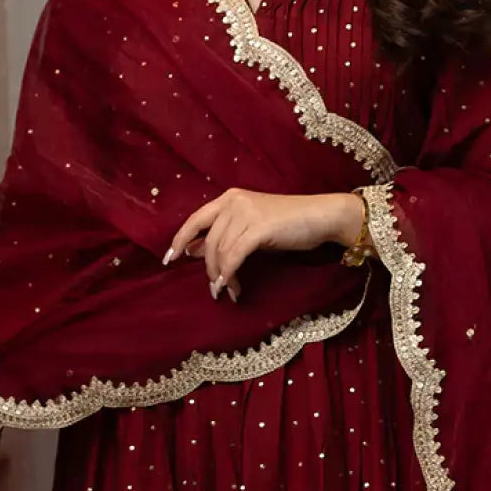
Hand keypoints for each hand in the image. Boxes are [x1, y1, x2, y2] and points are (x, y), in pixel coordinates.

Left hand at [165, 189, 362, 300]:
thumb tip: (193, 251)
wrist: (321, 216)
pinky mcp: (259, 228)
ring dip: (221, 276)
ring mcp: (246, 213)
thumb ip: (224, 236)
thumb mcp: (250, 227)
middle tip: (214, 289)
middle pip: (208, 241)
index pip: (195, 220)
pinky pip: (235, 256)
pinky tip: (232, 287)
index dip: (179, 240)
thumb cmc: (288, 223)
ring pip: (220, 251)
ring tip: (228, 292)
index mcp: (229, 198)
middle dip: (208, 269)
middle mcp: (234, 202)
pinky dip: (230, 274)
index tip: (169, 259)